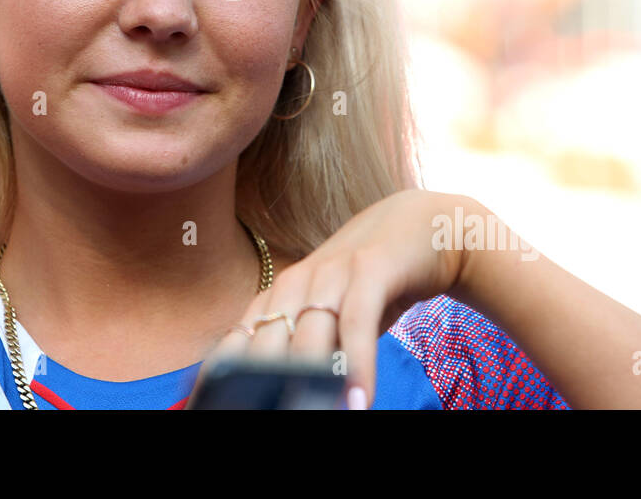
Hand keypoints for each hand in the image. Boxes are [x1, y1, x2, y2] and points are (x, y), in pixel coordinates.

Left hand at [189, 189, 474, 408]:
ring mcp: (333, 272)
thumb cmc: (373, 285)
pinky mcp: (371, 267)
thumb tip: (280, 395)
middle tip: (271, 414)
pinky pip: (358, 322)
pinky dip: (356, 363)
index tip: (216, 406)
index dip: (224, 378)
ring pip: (307, 335)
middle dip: (263, 387)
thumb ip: (307, 349)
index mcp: (279, 295)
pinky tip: (360, 400)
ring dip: (308, 384)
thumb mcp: (334, 316)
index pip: (238, 343)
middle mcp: (297, 282)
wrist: (424, 226)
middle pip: (267, 345)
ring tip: (313, 414)